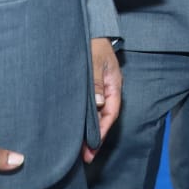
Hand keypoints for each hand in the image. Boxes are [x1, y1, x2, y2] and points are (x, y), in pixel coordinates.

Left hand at [83, 38, 121, 163]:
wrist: (89, 31)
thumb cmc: (92, 45)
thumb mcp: (95, 62)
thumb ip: (96, 82)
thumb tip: (98, 102)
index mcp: (113, 85)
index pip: (111, 112)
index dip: (102, 130)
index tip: (93, 147)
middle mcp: (107, 90)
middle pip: (103, 118)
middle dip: (95, 138)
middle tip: (85, 157)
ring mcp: (98, 90)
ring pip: (95, 114)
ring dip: (88, 131)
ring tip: (78, 150)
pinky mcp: (88, 89)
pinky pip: (88, 108)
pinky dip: (82, 121)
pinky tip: (74, 130)